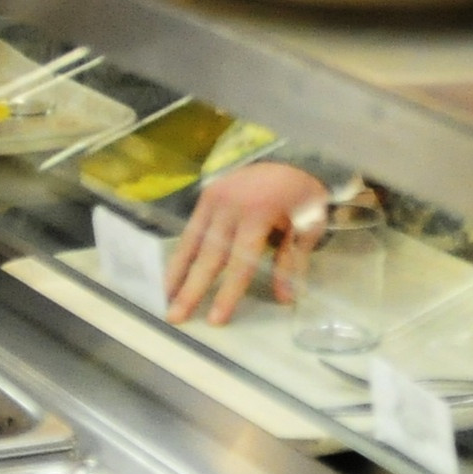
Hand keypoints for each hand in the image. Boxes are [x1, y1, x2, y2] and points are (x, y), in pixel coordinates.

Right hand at [167, 161, 327, 327]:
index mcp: (259, 212)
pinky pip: (192, 228)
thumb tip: (283, 298)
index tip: (215, 319)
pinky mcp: (207, 194)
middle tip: (176, 316)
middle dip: (191, 288)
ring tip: (164, 298)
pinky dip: (181, 252)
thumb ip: (292, 260)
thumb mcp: (307, 224)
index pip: (241, 261)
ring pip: (192, 241)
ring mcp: (215, 197)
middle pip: (209, 255)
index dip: (228, 292)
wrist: (292, 155)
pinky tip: (173, 272)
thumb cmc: (302, 194)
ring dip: (176, 272)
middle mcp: (231, 205)